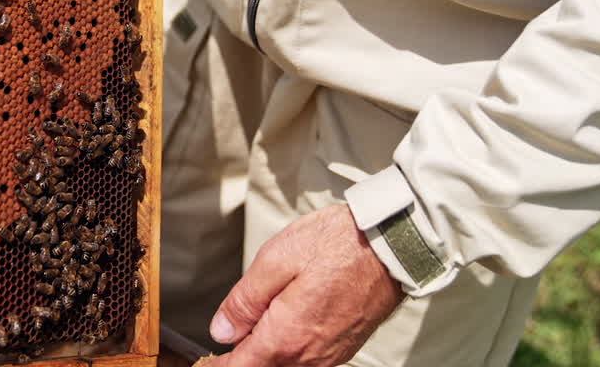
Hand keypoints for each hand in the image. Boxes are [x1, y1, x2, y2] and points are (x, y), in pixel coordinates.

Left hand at [209, 205, 402, 366]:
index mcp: (286, 337)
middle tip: (231, 333)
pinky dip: (292, 346)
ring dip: (269, 349)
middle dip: (243, 354)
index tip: (208, 359)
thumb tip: (222, 330)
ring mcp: (329, 354)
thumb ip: (244, 301)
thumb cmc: (338, 244)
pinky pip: (308, 358)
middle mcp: (309, 355)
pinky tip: (289, 319)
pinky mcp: (344, 346)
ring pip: (287, 364)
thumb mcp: (276, 259)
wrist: (392, 244)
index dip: (219, 364)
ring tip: (262, 318)